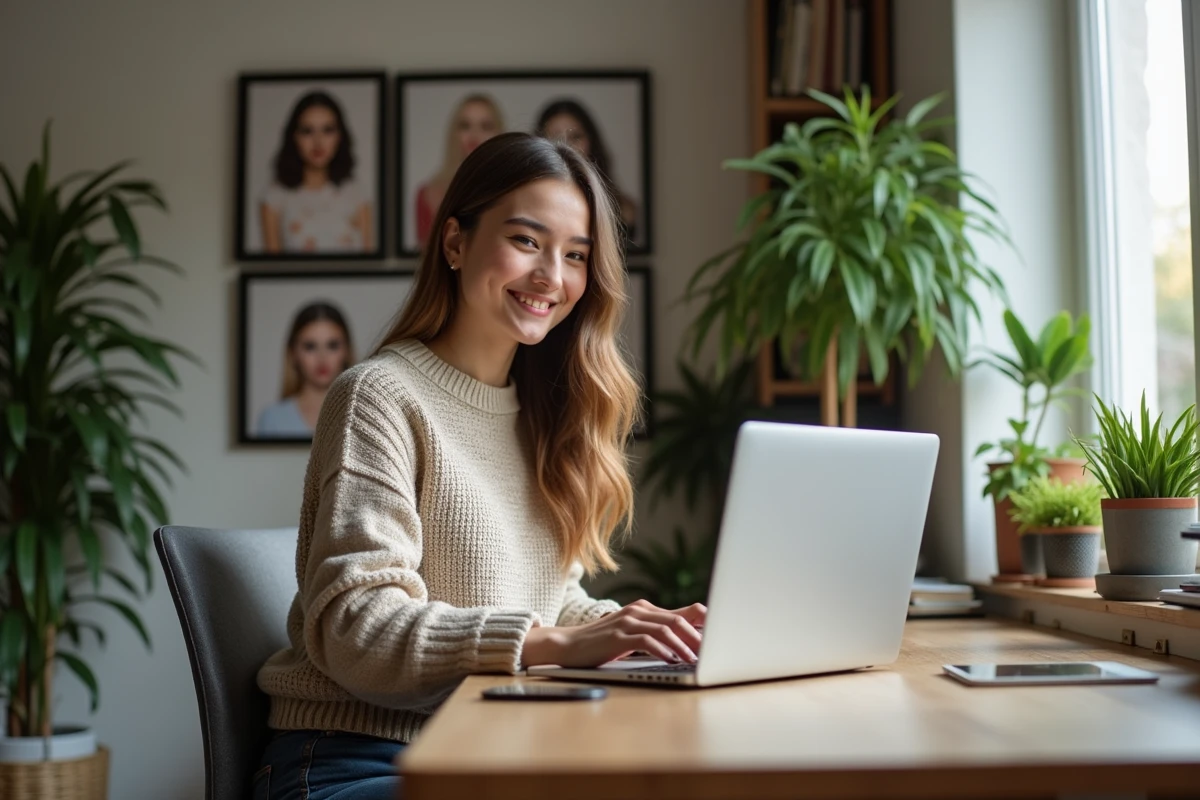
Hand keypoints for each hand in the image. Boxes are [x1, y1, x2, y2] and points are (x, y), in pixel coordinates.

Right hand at [521, 600, 706, 667]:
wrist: (568, 646)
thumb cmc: (603, 643)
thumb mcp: (632, 634)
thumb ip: (657, 632)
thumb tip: (689, 639)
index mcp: (644, 609)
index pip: (683, 612)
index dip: (704, 623)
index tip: (722, 636)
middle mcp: (638, 610)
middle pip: (678, 620)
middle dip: (699, 637)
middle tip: (714, 652)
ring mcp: (627, 621)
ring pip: (665, 629)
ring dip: (684, 645)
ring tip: (697, 659)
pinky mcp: (618, 636)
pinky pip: (647, 640)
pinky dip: (663, 650)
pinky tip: (672, 660)